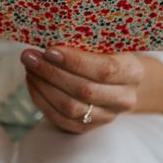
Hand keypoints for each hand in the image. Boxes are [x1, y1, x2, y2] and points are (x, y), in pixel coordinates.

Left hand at [20, 45, 143, 132]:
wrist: (121, 81)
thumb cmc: (110, 54)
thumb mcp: (108, 43)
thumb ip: (88, 41)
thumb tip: (50, 35)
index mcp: (132, 72)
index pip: (104, 69)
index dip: (74, 61)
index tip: (48, 50)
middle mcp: (124, 98)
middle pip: (84, 90)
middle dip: (51, 72)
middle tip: (29, 57)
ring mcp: (107, 116)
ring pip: (70, 108)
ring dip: (44, 87)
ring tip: (30, 68)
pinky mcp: (88, 128)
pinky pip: (61, 120)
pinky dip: (42, 101)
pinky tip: (33, 83)